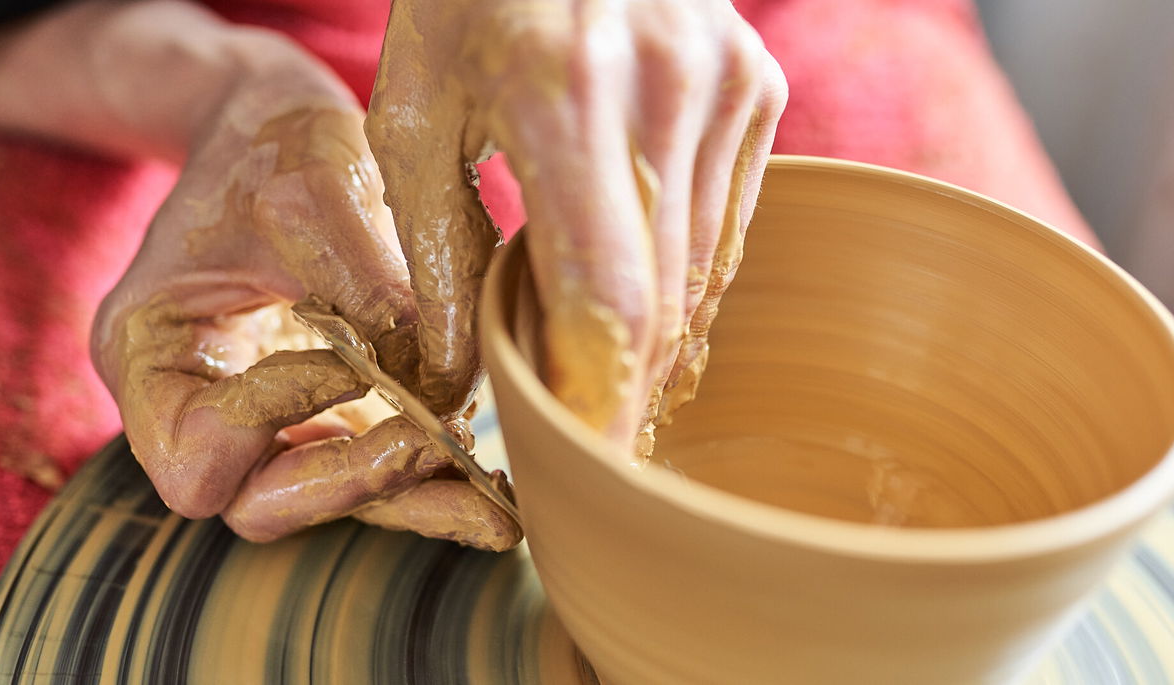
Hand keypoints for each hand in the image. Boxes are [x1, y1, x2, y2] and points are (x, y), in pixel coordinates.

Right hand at [92, 52, 519, 549]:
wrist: (283, 127)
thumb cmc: (272, 143)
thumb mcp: (309, 188)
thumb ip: (363, 283)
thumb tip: (440, 378)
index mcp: (148, 356)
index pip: (197, 448)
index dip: (275, 417)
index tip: (354, 361)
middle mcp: (197, 409)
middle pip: (260, 502)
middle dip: (352, 482)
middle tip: (434, 444)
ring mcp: (266, 422)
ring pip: (330, 498)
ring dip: (410, 503)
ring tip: (494, 509)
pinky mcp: (330, 414)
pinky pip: (374, 468)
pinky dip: (430, 479)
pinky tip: (495, 491)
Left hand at [367, 0, 785, 449]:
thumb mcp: (416, 111)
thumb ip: (438, 250)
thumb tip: (455, 376)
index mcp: (564, 94)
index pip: (608, 297)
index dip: (601, 401)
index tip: (581, 469)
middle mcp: (668, 87)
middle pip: (669, 300)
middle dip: (627, 392)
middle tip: (588, 451)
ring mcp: (727, 84)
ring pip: (708, 272)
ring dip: (658, 345)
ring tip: (602, 388)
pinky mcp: (758, 85)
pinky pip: (730, 223)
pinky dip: (688, 281)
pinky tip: (640, 311)